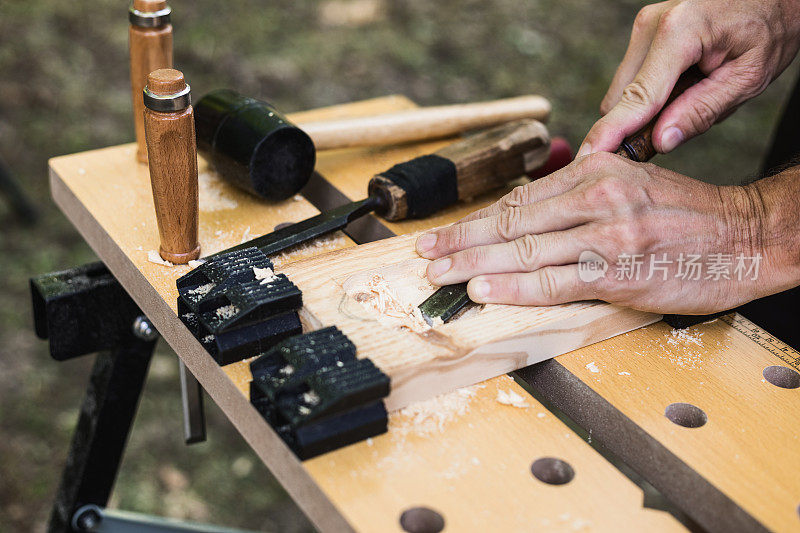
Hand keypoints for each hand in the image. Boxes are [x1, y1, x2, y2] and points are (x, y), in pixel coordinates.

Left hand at [415, 153, 773, 313]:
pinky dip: (513, 286)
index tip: (442, 234)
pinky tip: (484, 289)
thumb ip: (578, 198)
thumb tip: (524, 220)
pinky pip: (553, 282)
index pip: (517, 200)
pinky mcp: (617, 273)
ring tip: (440, 275)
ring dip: (474, 264)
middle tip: (425, 255)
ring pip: (524, 251)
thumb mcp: (629, 185)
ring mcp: (606, 235)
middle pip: (510, 222)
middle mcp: (596, 198)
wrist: (745, 236)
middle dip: (460, 241)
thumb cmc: (684, 215)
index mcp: (594, 173)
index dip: (473, 221)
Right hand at [579, 0, 799, 156]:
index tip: (588, 157)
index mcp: (679, 32)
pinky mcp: (643, 31)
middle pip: (622, 98)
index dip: (612, 132)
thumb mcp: (749, 77)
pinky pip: (632, 78)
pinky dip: (650, 93)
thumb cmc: (769, 28)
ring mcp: (643, 26)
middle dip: (641, 123)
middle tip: (682, 126)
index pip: (637, 97)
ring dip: (647, 107)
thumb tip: (660, 142)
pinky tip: (684, 83)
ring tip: (692, 94)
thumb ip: (702, 112)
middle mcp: (651, 24)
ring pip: (623, 90)